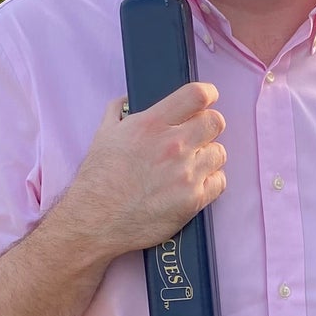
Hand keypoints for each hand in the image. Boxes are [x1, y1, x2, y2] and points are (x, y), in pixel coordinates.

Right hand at [60, 85, 225, 262]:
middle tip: (196, 137)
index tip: (207, 98)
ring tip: (189, 166)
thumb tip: (129, 99)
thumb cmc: (97, 179)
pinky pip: (219, 181)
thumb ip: (118, 111)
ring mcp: (186, 174)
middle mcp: (173, 146)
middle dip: (207, 127)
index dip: (207, 94)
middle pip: (215, 122)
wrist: (95, 221)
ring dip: (207, 156)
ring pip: (219, 152)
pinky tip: (191, 184)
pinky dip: (210, 182)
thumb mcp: (103, 135)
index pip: (197, 95)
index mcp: (151, 125)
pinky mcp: (193, 199)